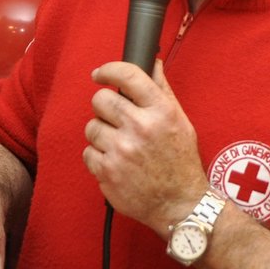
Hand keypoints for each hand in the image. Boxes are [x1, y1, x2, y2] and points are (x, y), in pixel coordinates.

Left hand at [82, 60, 209, 231]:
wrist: (179, 205)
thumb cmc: (180, 162)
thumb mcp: (181, 122)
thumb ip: (162, 91)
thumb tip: (151, 63)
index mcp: (161, 112)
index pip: (128, 76)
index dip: (108, 70)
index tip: (100, 74)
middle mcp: (141, 128)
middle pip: (101, 99)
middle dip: (104, 107)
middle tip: (114, 118)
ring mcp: (122, 151)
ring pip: (91, 127)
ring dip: (101, 134)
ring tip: (119, 145)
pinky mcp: (107, 172)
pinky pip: (88, 153)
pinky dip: (98, 157)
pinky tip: (115, 163)